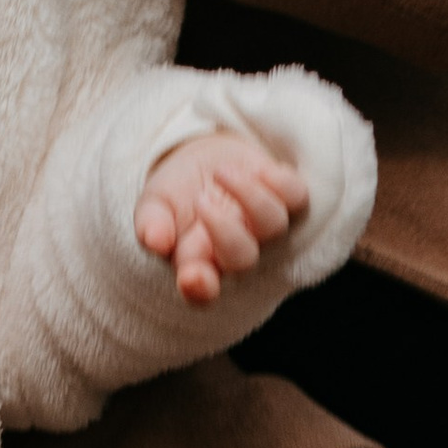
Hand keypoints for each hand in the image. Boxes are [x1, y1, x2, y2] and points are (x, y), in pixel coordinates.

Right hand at [136, 133, 309, 304]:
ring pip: (273, 224)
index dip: (200, 288)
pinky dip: (280, 183)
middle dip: (224, 233)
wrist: (205, 159)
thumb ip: (151, 223)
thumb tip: (154, 241)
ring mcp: (264, 225)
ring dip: (248, 197)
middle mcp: (238, 249)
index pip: (203, 288)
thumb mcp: (154, 204)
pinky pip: (297, 197)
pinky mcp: (285, 197)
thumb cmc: (177, 193)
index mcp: (200, 261)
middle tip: (200, 201)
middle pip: (242, 258)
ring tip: (220, 172)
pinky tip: (256, 169)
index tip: (192, 277)